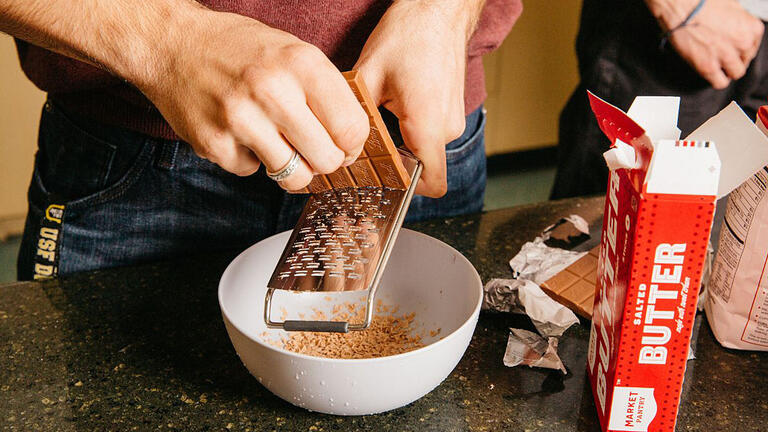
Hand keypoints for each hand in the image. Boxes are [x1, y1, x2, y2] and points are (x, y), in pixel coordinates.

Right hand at [137, 8, 368, 190]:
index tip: (344, 146)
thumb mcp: (293, 52)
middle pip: (328, 160)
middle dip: (324, 161)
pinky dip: (250, 159)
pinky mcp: (215, 144)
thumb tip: (353, 138)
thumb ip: (325, 91)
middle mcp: (273, 91)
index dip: (353, 145)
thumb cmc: (239, 49)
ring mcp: (241, 120)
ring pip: (295, 177)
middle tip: (312, 149)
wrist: (173, 44)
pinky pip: (253, 172)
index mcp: (301, 64)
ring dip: (290, 166)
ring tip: (277, 142)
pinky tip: (240, 133)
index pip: (352, 128)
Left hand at [354, 0, 483, 197]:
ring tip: (385, 111)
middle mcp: (446, 127)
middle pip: (420, 166)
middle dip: (395, 158)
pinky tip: (397, 102)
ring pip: (424, 148)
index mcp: (427, 123)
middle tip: (370, 139)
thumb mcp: (368, 75)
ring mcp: (453, 119)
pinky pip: (430, 132)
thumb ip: (357, 117)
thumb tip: (343, 143)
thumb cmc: (408, 35)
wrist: (438, 10)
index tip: (383, 182)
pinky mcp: (452, 111)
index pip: (431, 183)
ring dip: (402, 139)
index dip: (407, 190)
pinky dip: (412, 126)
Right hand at [648, 0, 763, 88]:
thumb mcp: (731, 7)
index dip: (741, 49)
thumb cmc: (701, 2)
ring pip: (735, 73)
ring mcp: (726, 56)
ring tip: (717, 65)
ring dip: (727, 71)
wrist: (681, 6)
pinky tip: (711, 73)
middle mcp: (742, 43)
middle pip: (745, 61)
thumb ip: (739, 22)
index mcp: (751, 27)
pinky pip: (720, 83)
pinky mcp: (708, 67)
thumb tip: (735, 29)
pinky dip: (716, 80)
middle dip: (734, 60)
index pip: (753, 47)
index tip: (734, 50)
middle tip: (723, 56)